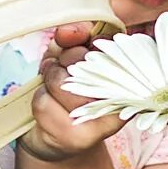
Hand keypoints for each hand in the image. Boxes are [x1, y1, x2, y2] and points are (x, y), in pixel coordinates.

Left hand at [18, 22, 126, 163]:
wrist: (55, 136)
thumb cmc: (65, 90)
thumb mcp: (67, 56)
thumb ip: (73, 37)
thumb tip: (71, 31)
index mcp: (127, 75)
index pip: (107, 45)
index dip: (84, 43)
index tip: (77, 47)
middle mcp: (122, 98)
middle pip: (80, 62)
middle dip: (62, 63)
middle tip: (63, 74)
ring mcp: (101, 120)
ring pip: (60, 82)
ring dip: (48, 82)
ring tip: (55, 90)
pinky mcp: (79, 137)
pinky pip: (45, 103)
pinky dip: (40, 100)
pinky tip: (49, 108)